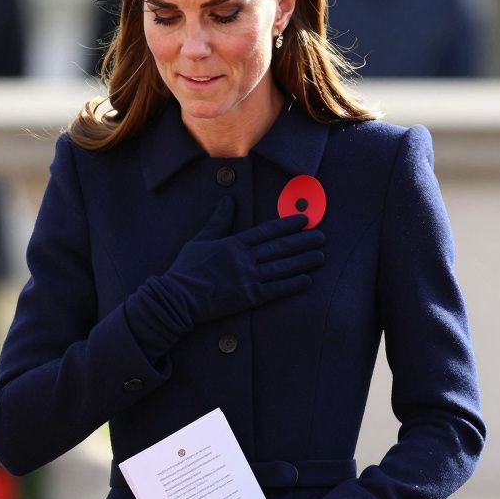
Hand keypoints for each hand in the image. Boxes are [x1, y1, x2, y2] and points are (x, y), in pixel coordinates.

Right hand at [162, 196, 324, 324]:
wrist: (178, 298)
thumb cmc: (187, 269)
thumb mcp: (200, 240)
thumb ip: (218, 221)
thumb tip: (229, 200)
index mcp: (233, 244)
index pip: (267, 231)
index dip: (287, 225)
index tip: (303, 220)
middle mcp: (244, 260)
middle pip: (280, 248)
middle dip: (303, 241)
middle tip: (321, 236)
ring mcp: (248, 279)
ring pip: (282, 267)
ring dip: (303, 261)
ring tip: (320, 256)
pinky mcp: (249, 298)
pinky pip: (276, 290)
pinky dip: (292, 285)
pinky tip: (307, 280)